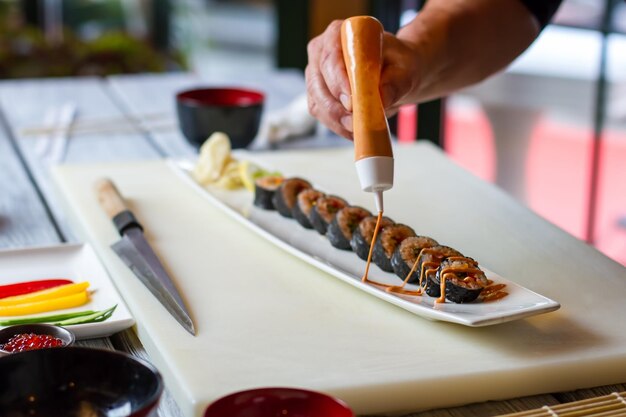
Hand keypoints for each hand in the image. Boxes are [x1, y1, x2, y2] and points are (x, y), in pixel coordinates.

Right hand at [305, 20, 421, 138]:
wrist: (396, 74)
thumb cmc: (398, 65)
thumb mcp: (405, 69)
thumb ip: (395, 82)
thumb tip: (382, 98)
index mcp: (340, 34)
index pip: (331, 57)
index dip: (338, 80)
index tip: (351, 101)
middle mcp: (321, 53)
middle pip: (318, 82)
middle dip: (335, 107)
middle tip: (355, 122)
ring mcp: (316, 76)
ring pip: (317, 103)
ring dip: (336, 121)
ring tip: (359, 130)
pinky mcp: (318, 97)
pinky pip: (322, 115)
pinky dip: (337, 127)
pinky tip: (354, 132)